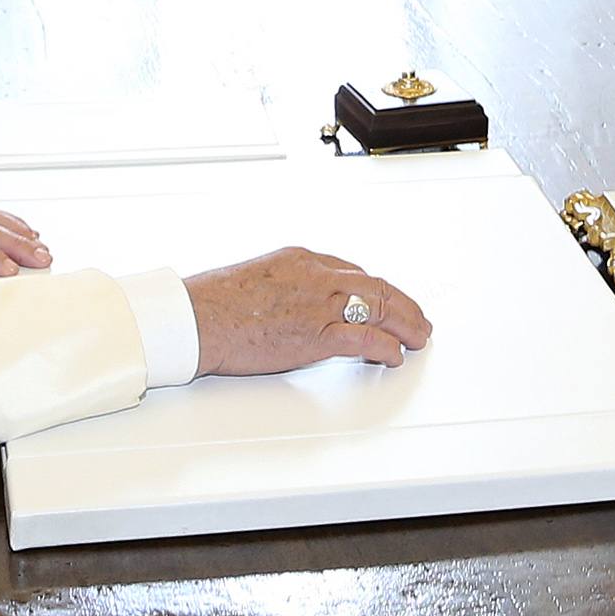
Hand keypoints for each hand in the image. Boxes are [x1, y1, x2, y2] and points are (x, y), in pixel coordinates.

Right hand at [184, 247, 432, 373]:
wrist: (197, 318)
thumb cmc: (214, 304)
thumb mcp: (257, 279)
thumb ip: (286, 288)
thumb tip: (295, 308)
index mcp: (302, 259)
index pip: (353, 271)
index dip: (376, 290)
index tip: (386, 302)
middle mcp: (318, 276)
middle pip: (376, 285)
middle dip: (403, 304)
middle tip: (417, 320)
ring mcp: (320, 304)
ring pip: (380, 308)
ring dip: (405, 325)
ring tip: (417, 337)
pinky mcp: (317, 334)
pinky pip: (366, 339)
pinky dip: (386, 347)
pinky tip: (393, 356)